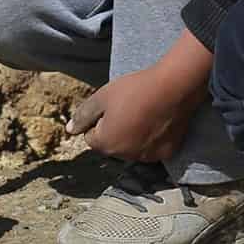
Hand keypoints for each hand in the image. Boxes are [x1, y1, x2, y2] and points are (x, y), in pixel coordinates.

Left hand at [68, 65, 202, 162]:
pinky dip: (153, 139)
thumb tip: (70, 130)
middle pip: (112, 145)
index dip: (98, 120)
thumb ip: (83, 116)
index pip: (91, 137)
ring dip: (133, 136)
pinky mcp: (166, 153)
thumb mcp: (102, 97)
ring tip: (144, 113)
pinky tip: (158, 121)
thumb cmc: (135, 89)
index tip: (112, 106)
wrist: (174, 86)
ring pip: (132, 148)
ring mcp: (147, 157)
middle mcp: (125, 156)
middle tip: (129, 108)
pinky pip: (152, 148)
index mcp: (105, 144)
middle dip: (115, 130)